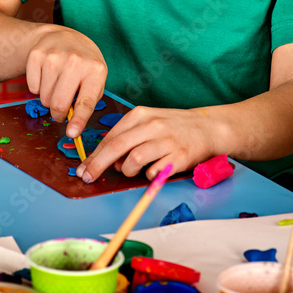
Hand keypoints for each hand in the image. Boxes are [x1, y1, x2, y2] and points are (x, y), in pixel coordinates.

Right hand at [25, 25, 106, 137]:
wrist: (61, 36)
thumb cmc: (82, 63)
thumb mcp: (95, 77)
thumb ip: (88, 101)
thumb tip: (73, 128)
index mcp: (95, 69)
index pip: (86, 102)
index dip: (78, 120)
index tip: (72, 133)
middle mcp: (75, 61)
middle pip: (59, 104)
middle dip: (58, 114)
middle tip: (60, 110)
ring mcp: (54, 57)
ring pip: (44, 98)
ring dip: (48, 98)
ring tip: (56, 84)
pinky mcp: (36, 55)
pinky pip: (32, 88)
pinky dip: (37, 87)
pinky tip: (46, 74)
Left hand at [74, 105, 214, 183]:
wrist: (208, 128)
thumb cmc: (174, 127)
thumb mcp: (149, 123)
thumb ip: (129, 138)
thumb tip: (112, 161)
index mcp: (141, 115)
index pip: (111, 136)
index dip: (94, 154)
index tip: (83, 168)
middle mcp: (152, 125)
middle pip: (117, 147)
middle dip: (98, 164)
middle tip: (87, 177)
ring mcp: (166, 141)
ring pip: (134, 159)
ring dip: (127, 170)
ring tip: (131, 171)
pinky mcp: (180, 156)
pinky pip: (155, 172)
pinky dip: (149, 175)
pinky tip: (153, 171)